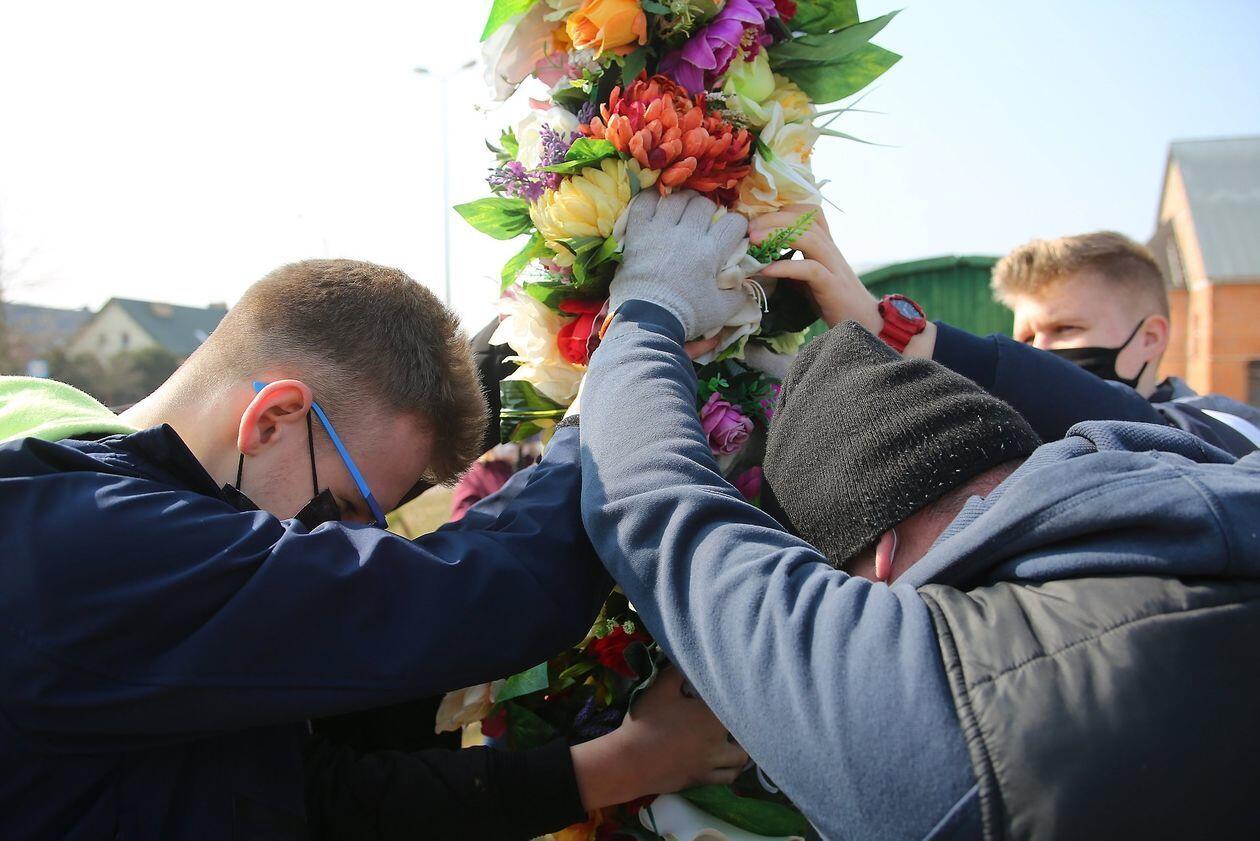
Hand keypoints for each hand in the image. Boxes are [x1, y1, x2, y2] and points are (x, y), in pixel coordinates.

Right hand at [570, 667, 747, 810]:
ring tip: (732, 743)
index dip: (737, 702)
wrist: (630, 761)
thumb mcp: (659, 689)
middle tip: (732, 721)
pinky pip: (725, 779)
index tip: (735, 696)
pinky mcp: (700, 780)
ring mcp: (710, 765)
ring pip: (739, 762)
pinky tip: (722, 762)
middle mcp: (717, 744)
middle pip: (744, 737)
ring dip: (739, 752)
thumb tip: (687, 659)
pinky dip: (729, 771)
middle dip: (742, 729)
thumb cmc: (646, 723)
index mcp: (711, 719)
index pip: (735, 708)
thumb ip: (677, 672)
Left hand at [612, 191, 750, 339]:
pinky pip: (644, 202)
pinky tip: (657, 204)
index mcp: (710, 251)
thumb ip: (737, 297)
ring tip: (683, 212)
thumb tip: (746, 289)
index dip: (737, 225)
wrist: (646, 321)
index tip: (733, 233)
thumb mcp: (720, 311)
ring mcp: (661, 230)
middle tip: (705, 223)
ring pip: (678, 199)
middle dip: (709, 211)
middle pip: (704, 205)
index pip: (733, 223)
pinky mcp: (638, 232)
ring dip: (684, 203)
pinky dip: (652, 199)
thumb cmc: (685, 316)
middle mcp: (687, 234)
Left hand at [749, 205, 879, 332]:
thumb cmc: (833, 300)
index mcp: (826, 244)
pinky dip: (786, 267)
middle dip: (775, 218)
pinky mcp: (832, 285)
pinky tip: (766, 270)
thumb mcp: (810, 276)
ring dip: (779, 235)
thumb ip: (792, 264)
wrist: (863, 323)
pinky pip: (810, 269)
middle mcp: (831, 249)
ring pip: (810, 238)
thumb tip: (761, 260)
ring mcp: (833, 266)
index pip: (809, 213)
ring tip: (754, 240)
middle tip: (749, 226)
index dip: (784, 209)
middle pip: (806, 220)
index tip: (759, 216)